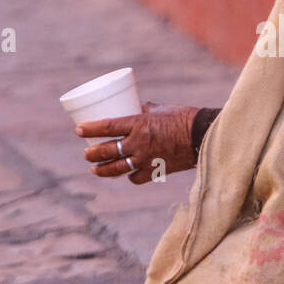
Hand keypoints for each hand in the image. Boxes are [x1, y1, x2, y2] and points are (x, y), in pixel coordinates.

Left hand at [77, 102, 200, 184]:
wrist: (204, 136)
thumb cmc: (184, 117)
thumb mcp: (160, 109)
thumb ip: (145, 109)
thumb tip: (134, 106)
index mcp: (139, 124)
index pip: (107, 126)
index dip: (89, 129)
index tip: (79, 130)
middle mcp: (139, 143)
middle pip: (107, 151)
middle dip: (92, 154)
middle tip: (87, 154)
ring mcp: (146, 159)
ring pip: (117, 168)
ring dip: (103, 170)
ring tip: (96, 169)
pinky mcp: (155, 171)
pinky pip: (136, 177)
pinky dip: (130, 175)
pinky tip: (126, 173)